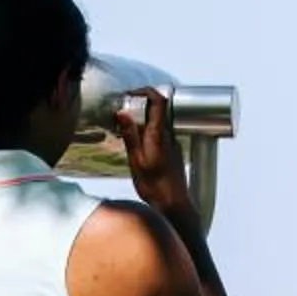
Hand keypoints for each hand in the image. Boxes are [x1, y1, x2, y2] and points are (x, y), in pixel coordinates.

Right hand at [116, 90, 193, 214]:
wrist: (174, 204)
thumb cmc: (154, 186)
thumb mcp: (136, 160)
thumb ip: (130, 134)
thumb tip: (122, 112)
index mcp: (158, 134)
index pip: (158, 100)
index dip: (145, 90)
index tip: (130, 94)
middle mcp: (168, 135)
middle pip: (157, 109)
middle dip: (139, 106)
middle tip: (122, 114)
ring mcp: (172, 144)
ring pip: (157, 123)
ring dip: (142, 122)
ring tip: (126, 133)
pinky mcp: (173, 153)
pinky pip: (160, 135)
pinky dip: (148, 134)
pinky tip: (138, 148)